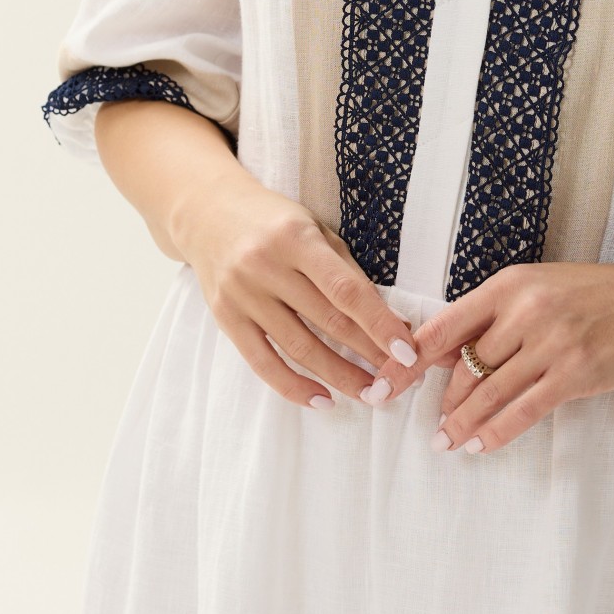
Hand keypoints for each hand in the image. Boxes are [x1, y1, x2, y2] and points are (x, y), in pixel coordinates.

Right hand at [172, 167, 424, 409]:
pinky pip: (262, 362)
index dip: (379, 324)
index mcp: (295, 238)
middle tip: (397, 377)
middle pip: (326, 322)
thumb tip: (392, 321)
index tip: (407, 350)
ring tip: (368, 392)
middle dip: (367, 353)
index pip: (346, 291)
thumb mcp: (314, 229)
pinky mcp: (225, 318)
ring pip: (298, 347)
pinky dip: (293, 386)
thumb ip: (347, 273)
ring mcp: (242, 294)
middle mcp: (265, 266)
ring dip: (338, 376)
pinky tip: (322, 400)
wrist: (206, 213)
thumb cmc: (273, 221)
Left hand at [409, 260, 613, 453]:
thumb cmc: (595, 296)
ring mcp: (551, 343)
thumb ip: (491, 317)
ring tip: (445, 442)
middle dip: (442, 400)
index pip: (444, 325)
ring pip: (489, 392)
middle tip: (431, 424)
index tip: (386, 385)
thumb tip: (437, 352)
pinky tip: (480, 446)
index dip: (409, 359)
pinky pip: (524, 410)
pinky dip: (497, 432)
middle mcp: (525, 310)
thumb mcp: (538, 289)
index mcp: (509, 284)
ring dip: (462, 423)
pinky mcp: (576, 373)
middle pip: (465, 365)